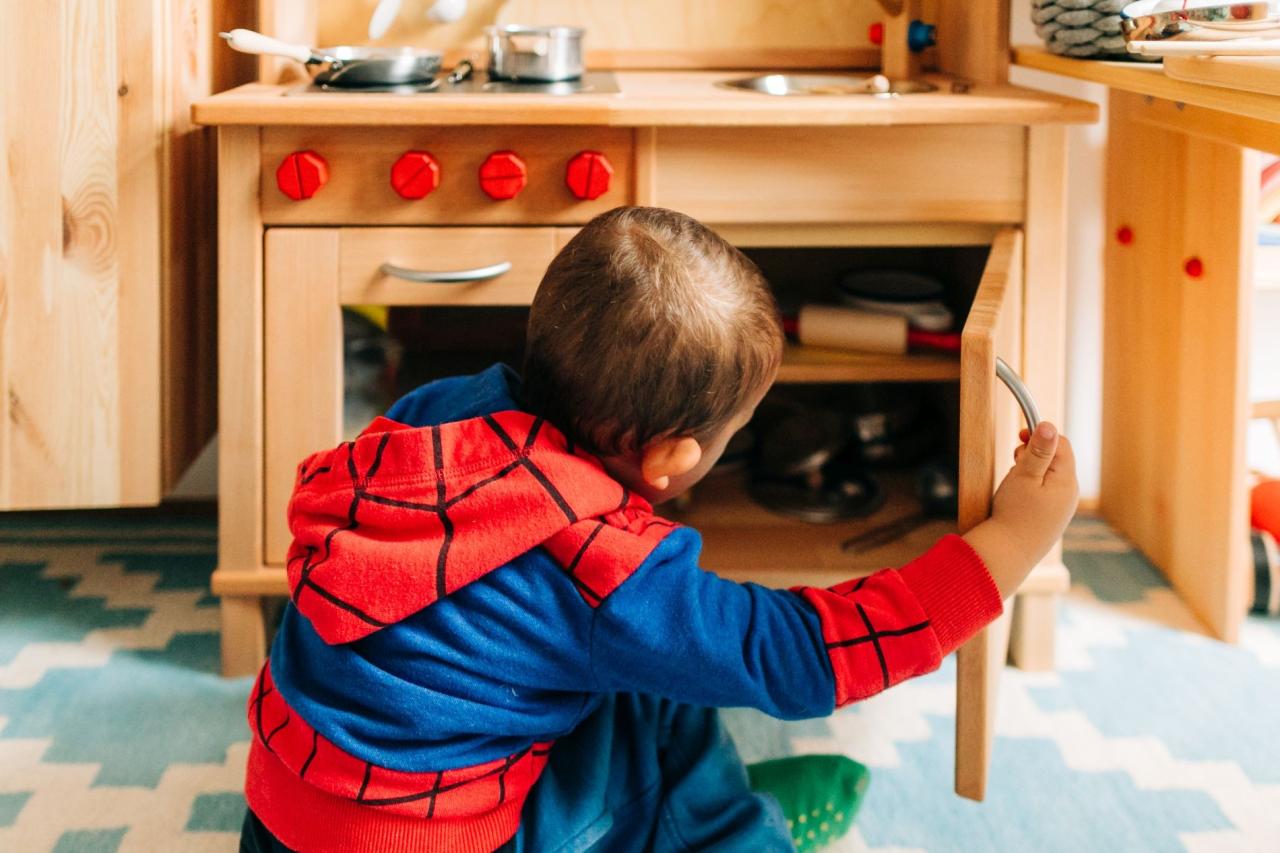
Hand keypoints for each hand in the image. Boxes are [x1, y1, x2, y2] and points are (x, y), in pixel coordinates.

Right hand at [963, 422, 1078, 597]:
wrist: (1008, 555)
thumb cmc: (1013, 514)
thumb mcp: (1024, 476)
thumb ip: (1039, 451)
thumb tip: (1050, 425)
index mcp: (1066, 481)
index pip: (1061, 444)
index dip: (1041, 435)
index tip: (1019, 435)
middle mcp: (1069, 494)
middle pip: (1058, 460)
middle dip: (1035, 454)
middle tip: (1014, 460)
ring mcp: (1062, 509)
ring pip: (1050, 477)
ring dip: (1032, 471)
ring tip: (1013, 481)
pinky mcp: (1052, 520)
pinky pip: (1046, 494)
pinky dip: (1032, 487)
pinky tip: (1018, 498)